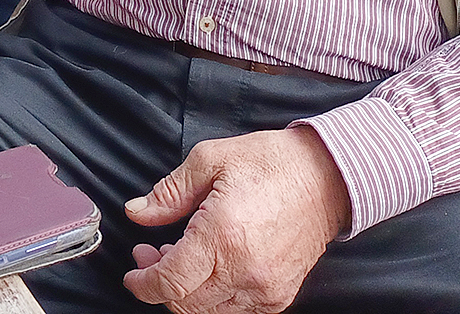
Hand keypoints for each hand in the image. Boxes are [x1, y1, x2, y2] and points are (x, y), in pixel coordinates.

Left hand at [123, 126, 350, 311]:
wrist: (326, 177)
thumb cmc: (270, 163)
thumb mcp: (210, 160)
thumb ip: (169, 193)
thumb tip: (136, 213)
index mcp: (222, 237)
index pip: (170, 282)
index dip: (143, 283)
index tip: (133, 271)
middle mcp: (244, 271)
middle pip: (185, 304)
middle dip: (158, 284)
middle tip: (150, 252)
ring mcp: (265, 288)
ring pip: (209, 312)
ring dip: (185, 292)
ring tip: (178, 256)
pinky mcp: (279, 295)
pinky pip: (235, 311)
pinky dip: (213, 297)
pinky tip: (208, 268)